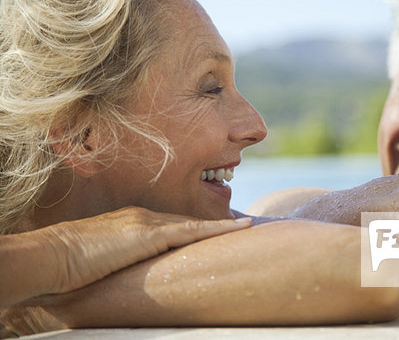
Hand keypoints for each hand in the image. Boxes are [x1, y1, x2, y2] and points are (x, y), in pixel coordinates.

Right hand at [25, 207, 250, 296]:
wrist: (51, 256)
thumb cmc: (68, 266)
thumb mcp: (100, 263)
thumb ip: (120, 265)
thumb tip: (129, 281)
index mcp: (133, 222)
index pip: (172, 225)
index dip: (195, 229)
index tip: (215, 232)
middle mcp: (144, 217)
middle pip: (188, 221)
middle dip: (213, 226)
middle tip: (241, 228)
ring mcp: (147, 223)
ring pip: (194, 224)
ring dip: (222, 227)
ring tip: (247, 227)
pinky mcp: (149, 234)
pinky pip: (191, 231)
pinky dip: (216, 229)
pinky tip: (236, 229)